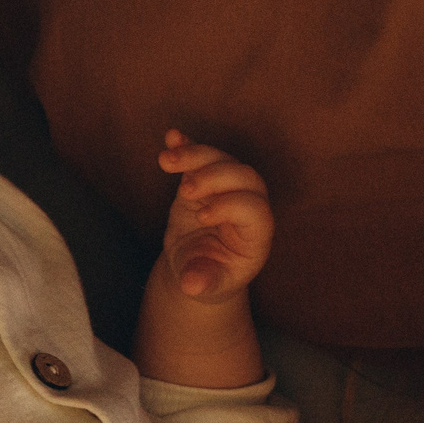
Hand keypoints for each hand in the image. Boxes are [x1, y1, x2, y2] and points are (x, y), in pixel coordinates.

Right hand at [156, 130, 272, 302]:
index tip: (203, 217)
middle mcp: (248, 205)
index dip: (231, 207)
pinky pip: (202, 156)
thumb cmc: (207, 276)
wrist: (196, 264)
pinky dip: (188, 146)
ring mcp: (227, 188)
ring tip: (167, 159)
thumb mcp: (205, 283)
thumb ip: (202, 281)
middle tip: (186, 189)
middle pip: (245, 177)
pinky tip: (171, 137)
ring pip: (223, 160)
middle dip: (217, 176)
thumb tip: (192, 285)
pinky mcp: (206, 179)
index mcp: (256, 233)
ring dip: (197, 155)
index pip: (255, 209)